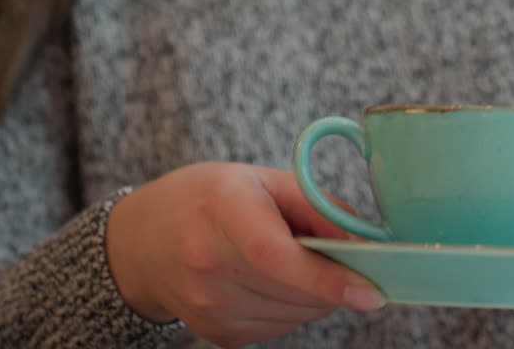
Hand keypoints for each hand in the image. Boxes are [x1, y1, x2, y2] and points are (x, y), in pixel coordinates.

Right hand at [105, 162, 384, 347]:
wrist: (143, 241)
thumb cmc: (211, 199)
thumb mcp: (263, 179)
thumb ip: (318, 206)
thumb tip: (366, 245)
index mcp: (222, 209)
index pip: (275, 255)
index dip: (326, 278)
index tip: (369, 292)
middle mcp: (207, 263)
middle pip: (294, 291)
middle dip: (335, 281)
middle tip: (338, 255)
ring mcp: (209, 306)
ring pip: (296, 316)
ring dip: (315, 296)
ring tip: (292, 260)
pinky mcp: (217, 334)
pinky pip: (280, 328)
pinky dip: (292, 307)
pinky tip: (271, 281)